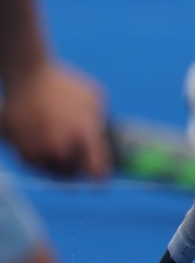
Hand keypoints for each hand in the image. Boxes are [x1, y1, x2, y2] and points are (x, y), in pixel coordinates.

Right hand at [0, 59, 109, 179]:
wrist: (28, 77)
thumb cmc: (65, 85)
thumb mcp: (94, 99)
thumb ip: (100, 123)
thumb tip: (106, 142)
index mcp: (84, 133)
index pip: (97, 168)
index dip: (100, 178)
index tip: (101, 185)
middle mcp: (61, 146)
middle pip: (72, 174)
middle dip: (77, 169)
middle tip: (78, 160)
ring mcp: (38, 150)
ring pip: (51, 172)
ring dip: (57, 166)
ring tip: (59, 147)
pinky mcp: (20, 151)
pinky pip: (34, 165)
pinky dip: (40, 159)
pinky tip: (43, 142)